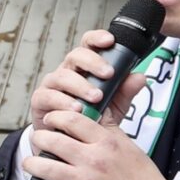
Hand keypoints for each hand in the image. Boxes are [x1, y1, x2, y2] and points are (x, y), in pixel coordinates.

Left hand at [15, 109, 166, 179]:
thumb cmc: (141, 179)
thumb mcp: (127, 145)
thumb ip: (108, 127)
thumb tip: (98, 108)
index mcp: (105, 143)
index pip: (71, 119)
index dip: (54, 117)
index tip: (50, 120)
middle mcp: (92, 160)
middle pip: (51, 140)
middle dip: (38, 138)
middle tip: (38, 141)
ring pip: (43, 167)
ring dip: (30, 165)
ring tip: (31, 165)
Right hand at [28, 32, 145, 131]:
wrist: (70, 140)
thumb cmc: (91, 118)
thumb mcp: (114, 106)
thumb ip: (125, 92)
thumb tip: (140, 77)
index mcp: (84, 67)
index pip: (88, 45)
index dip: (97, 39)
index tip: (110, 41)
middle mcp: (67, 71)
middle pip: (75, 56)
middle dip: (93, 62)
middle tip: (109, 74)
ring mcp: (52, 85)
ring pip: (62, 76)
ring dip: (80, 85)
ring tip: (96, 97)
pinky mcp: (40, 100)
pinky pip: (48, 96)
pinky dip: (63, 102)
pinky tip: (76, 109)